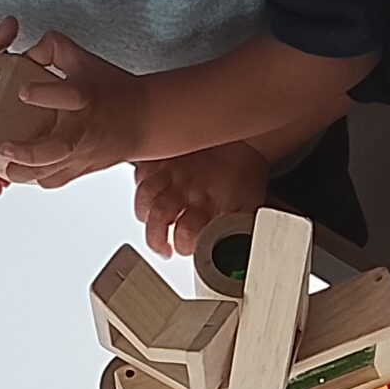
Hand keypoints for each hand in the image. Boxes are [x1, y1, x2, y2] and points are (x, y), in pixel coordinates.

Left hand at [0, 31, 150, 185]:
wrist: (143, 120)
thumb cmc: (112, 91)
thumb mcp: (83, 60)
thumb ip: (51, 49)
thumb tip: (25, 55)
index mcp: (85, 97)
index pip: (68, 95)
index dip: (43, 93)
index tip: (23, 91)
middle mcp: (82, 129)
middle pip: (58, 148)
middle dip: (28, 152)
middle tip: (6, 147)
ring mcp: (81, 153)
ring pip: (51, 172)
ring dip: (24, 172)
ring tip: (6, 165)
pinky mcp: (79, 169)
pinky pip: (53, 181)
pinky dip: (34, 178)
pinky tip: (21, 169)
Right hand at [135, 142, 271, 257]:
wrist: (243, 134)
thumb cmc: (245, 171)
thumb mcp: (250, 205)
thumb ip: (240, 231)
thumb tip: (243, 255)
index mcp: (211, 202)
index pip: (188, 233)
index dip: (183, 247)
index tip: (184, 250)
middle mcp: (188, 186)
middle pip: (159, 217)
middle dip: (156, 239)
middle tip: (163, 248)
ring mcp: (172, 169)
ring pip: (145, 196)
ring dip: (145, 216)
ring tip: (152, 224)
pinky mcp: (161, 155)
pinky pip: (140, 173)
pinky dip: (140, 186)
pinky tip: (149, 195)